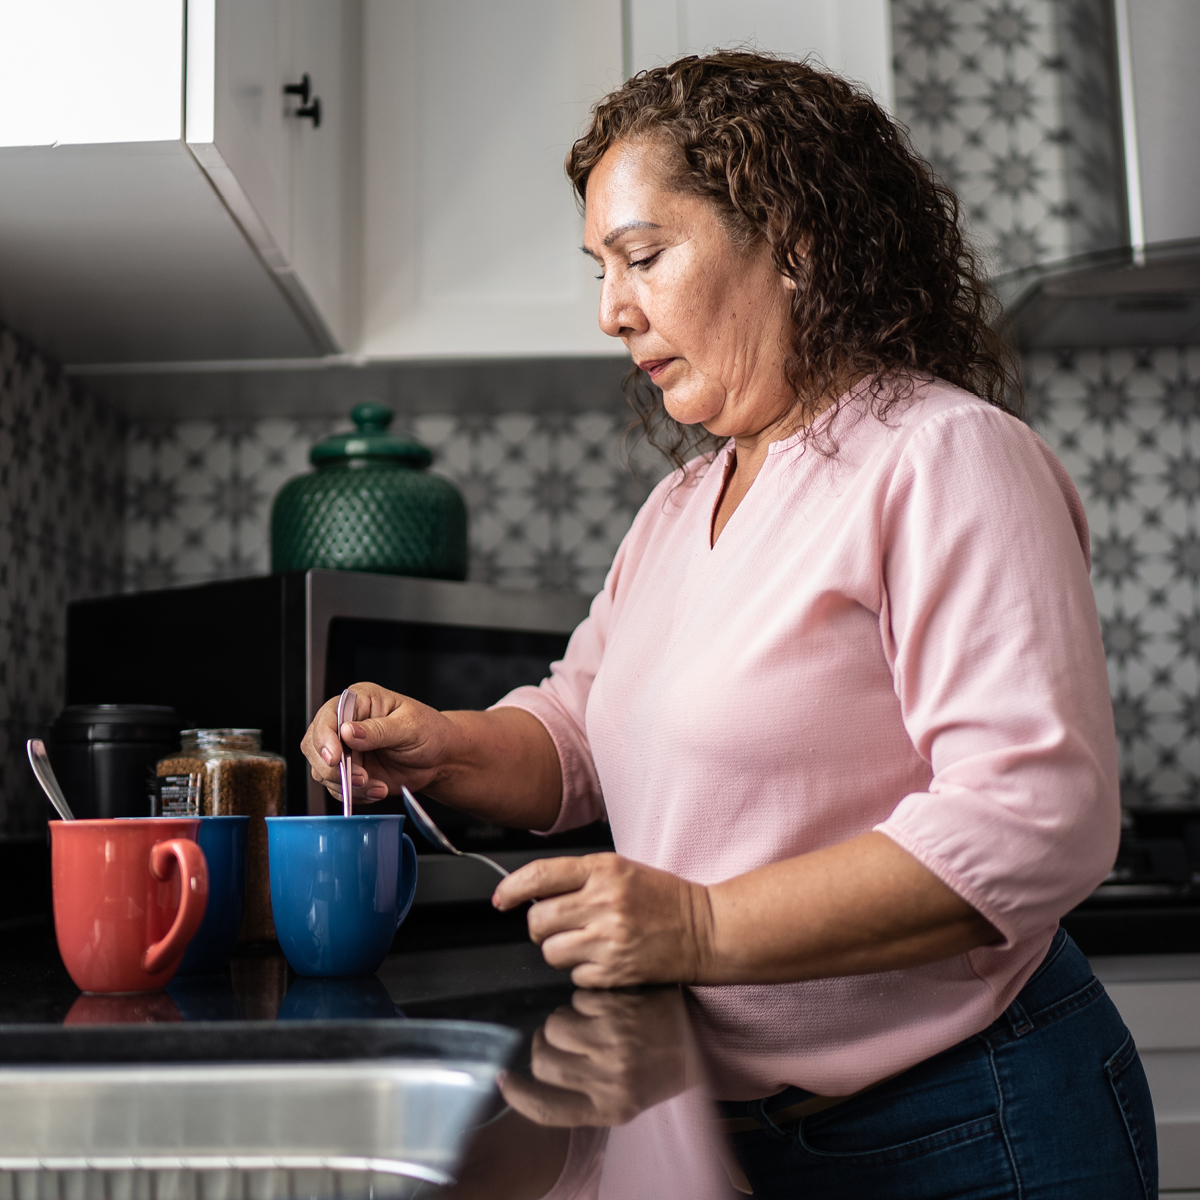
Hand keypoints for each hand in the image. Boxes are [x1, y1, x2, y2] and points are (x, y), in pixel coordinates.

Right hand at [300, 681, 459, 803]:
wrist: (441, 758)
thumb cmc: (430, 732)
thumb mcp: (409, 726)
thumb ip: (378, 730)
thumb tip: (346, 731)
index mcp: (360, 701)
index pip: (328, 716)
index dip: (325, 737)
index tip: (334, 757)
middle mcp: (346, 724)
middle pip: (315, 745)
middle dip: (333, 767)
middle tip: (361, 778)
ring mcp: (346, 750)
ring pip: (322, 770)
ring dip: (347, 784)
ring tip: (375, 785)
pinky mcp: (350, 772)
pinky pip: (338, 788)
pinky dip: (355, 795)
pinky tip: (378, 789)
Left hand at [493, 854, 714, 987]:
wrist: (706, 929)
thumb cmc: (664, 898)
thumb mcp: (622, 870)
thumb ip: (579, 878)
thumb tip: (533, 894)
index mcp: (603, 870)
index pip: (540, 875)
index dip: (512, 888)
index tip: (501, 899)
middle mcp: (604, 903)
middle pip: (538, 919)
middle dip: (539, 926)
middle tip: (555, 925)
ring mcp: (609, 939)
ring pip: (551, 951)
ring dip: (559, 949)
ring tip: (585, 942)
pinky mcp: (615, 972)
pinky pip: (574, 975)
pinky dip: (582, 970)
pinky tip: (603, 957)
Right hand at [500, 988, 695, 1126]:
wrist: (700, 1034)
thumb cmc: (657, 1067)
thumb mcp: (623, 1100)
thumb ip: (581, 1097)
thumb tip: (531, 1080)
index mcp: (608, 1110)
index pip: (547, 1109)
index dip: (519, 1095)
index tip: (504, 1081)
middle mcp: (609, 1079)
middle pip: (543, 1059)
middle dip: (546, 1045)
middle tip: (566, 1039)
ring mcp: (613, 1040)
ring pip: (554, 1024)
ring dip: (565, 1018)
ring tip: (590, 1020)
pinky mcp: (618, 1007)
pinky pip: (576, 1000)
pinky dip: (585, 1000)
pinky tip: (607, 1005)